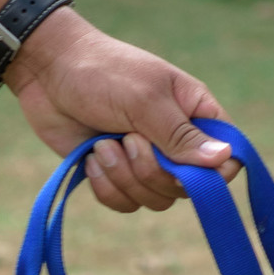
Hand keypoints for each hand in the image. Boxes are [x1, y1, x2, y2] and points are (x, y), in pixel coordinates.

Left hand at [7, 12, 240, 212]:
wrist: (47, 71)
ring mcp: (144, 159)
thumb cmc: (102, 72)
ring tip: (103, 146)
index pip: (226, 160)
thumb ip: (182, 135)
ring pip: (154, 199)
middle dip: (151, 172)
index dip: (210, 176)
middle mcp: (174, 141)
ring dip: (124, 178)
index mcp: (194, 113)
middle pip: (186, 188)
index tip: (181, 168)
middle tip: (127, 139)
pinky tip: (90, 158)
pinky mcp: (114, 173)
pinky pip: (124, 203)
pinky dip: (105, 187)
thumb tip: (225, 160)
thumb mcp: (145, 99)